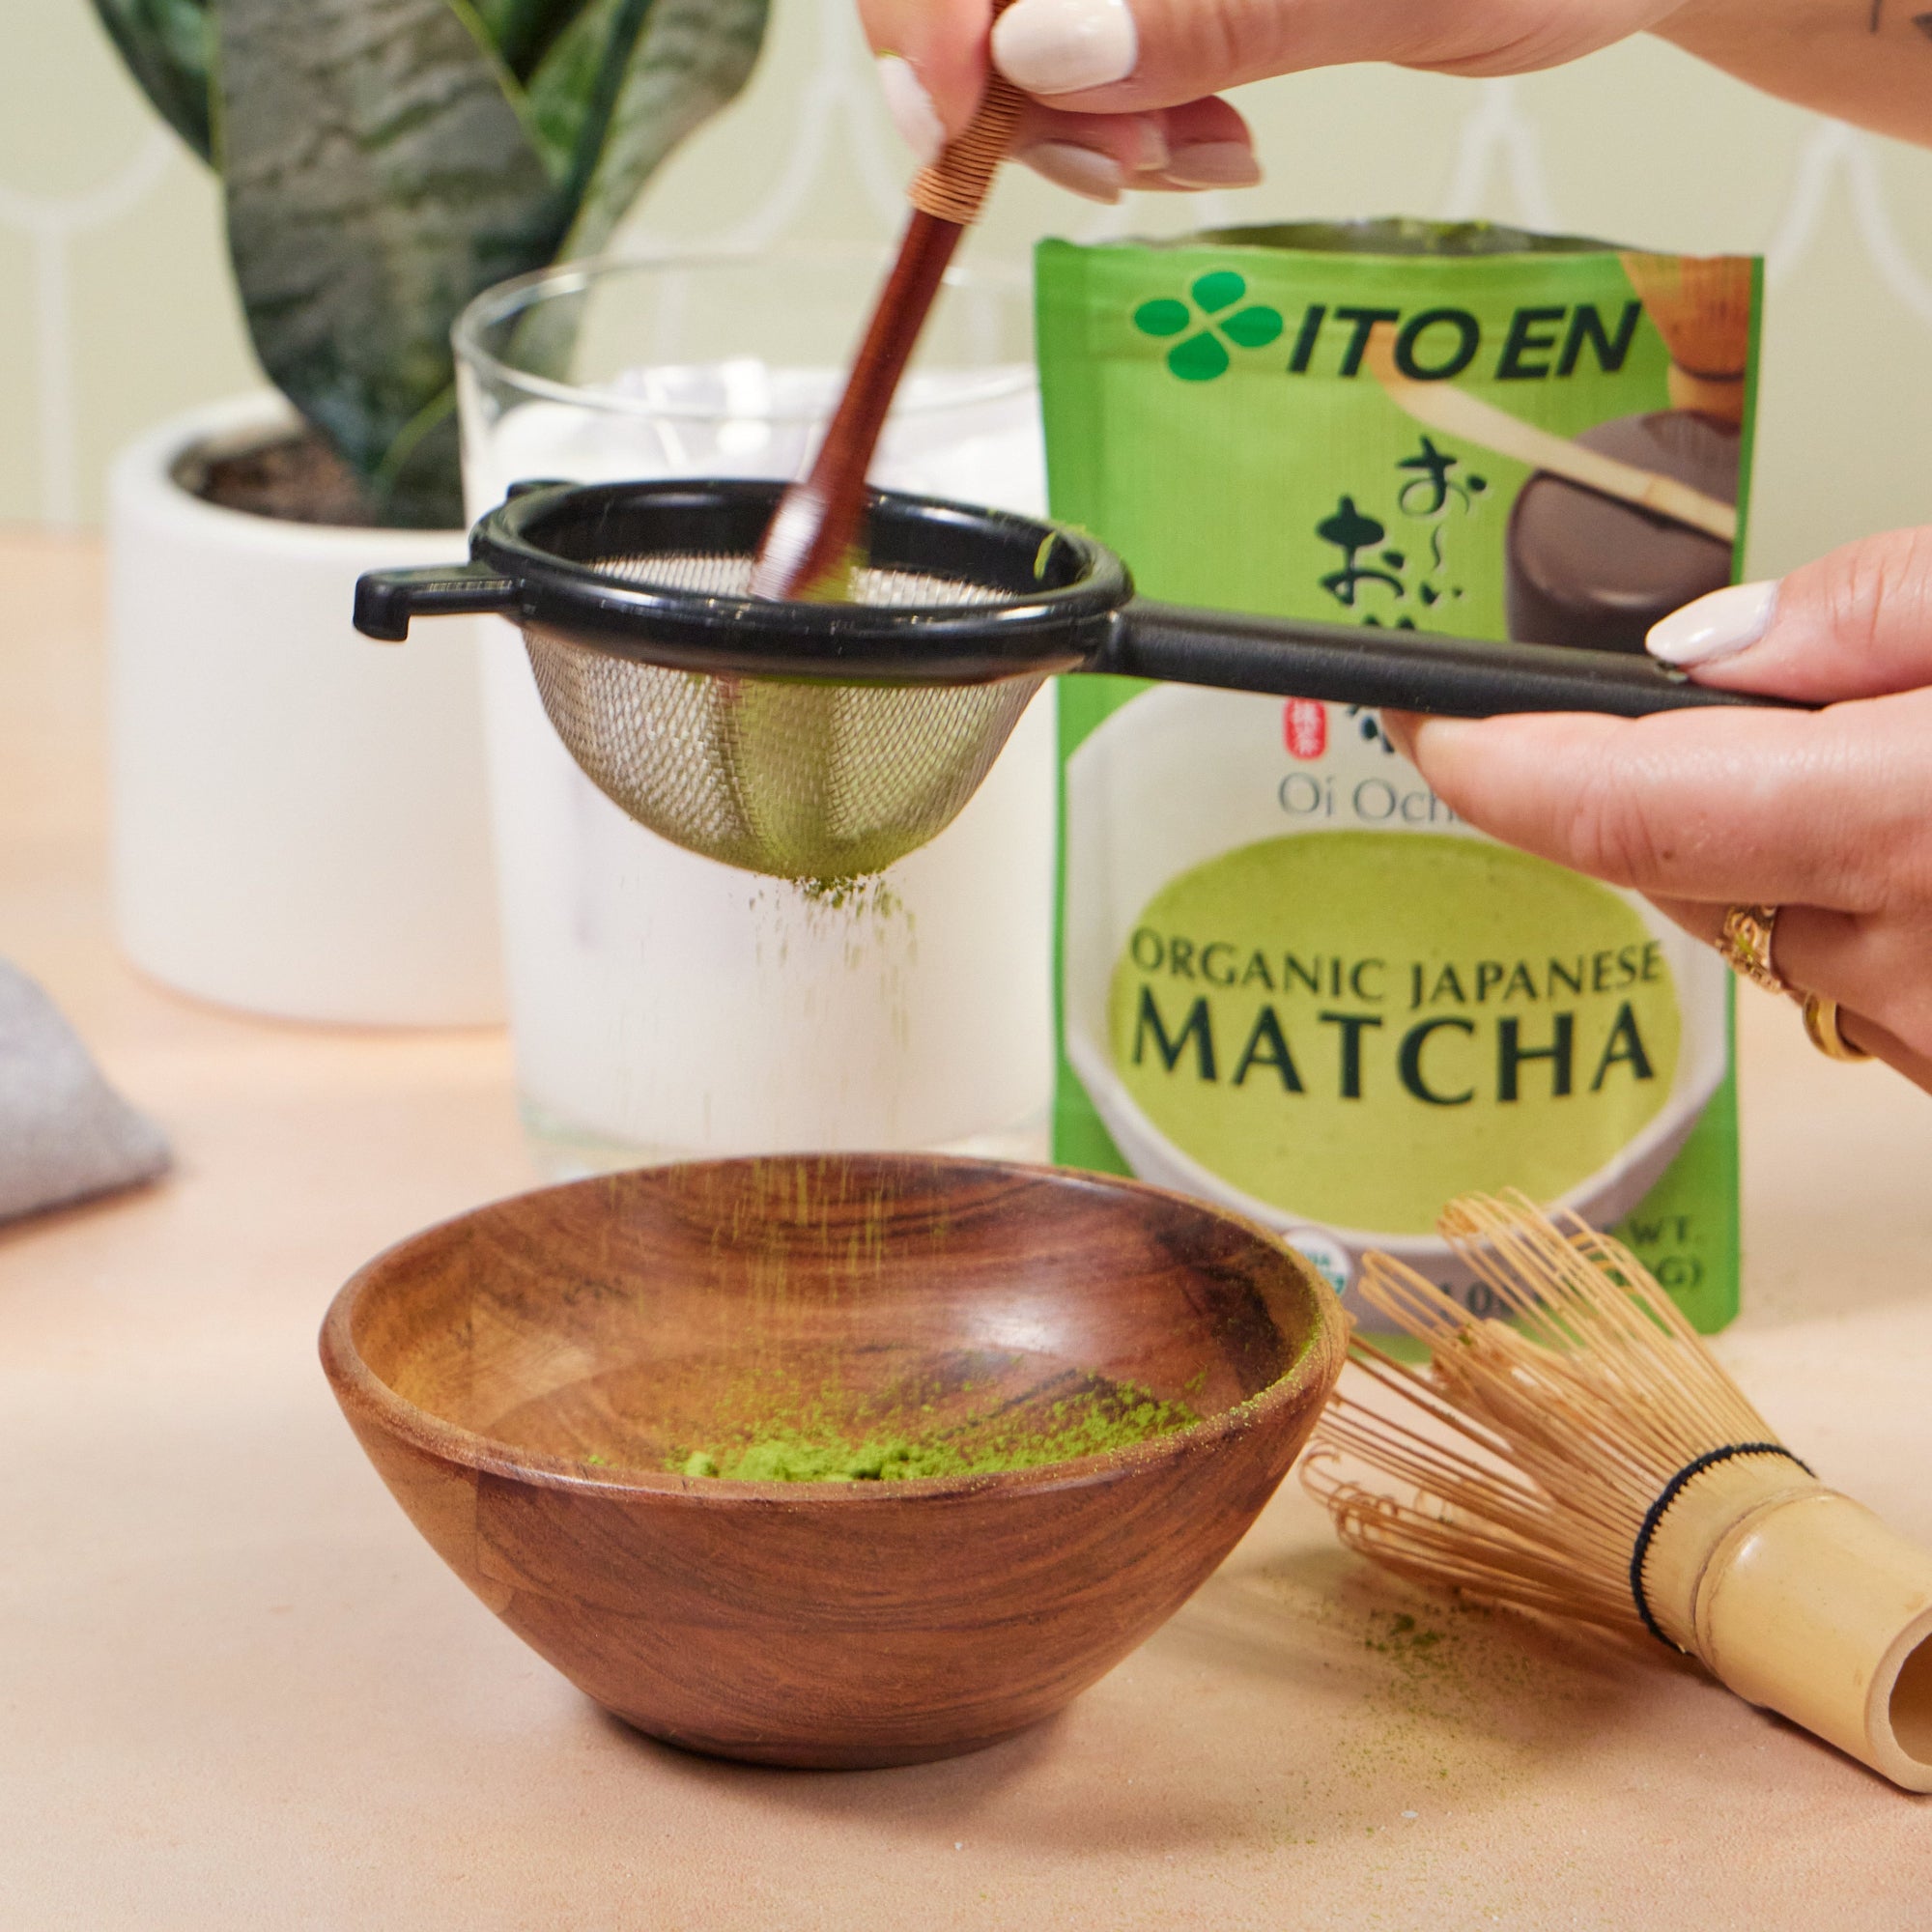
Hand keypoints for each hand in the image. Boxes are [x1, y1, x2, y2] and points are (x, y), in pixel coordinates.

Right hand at [863, 0, 1689, 200]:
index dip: (932, 8)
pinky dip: (1124, 127)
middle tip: (1128, 165)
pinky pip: (1086, 59)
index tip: (969, 111)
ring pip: (1019, 30)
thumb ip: (1216, 8)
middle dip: (1011, 85)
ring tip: (1196, 158)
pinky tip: (1204, 145)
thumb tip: (1039, 48)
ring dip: (1076, 125)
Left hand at [1384, 528, 1931, 1092]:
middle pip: (1675, 866)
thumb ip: (1873, 612)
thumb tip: (1705, 648)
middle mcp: (1905, 967)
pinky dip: (1855, 907)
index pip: (1619, 808)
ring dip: (1777, 844)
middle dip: (1671, 780)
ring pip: (1758, 925)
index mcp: (1910, 826)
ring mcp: (1931, 1040)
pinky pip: (1849, 978)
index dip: (1498, 769)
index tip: (1424, 725)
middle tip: (1751, 704)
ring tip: (1905, 763)